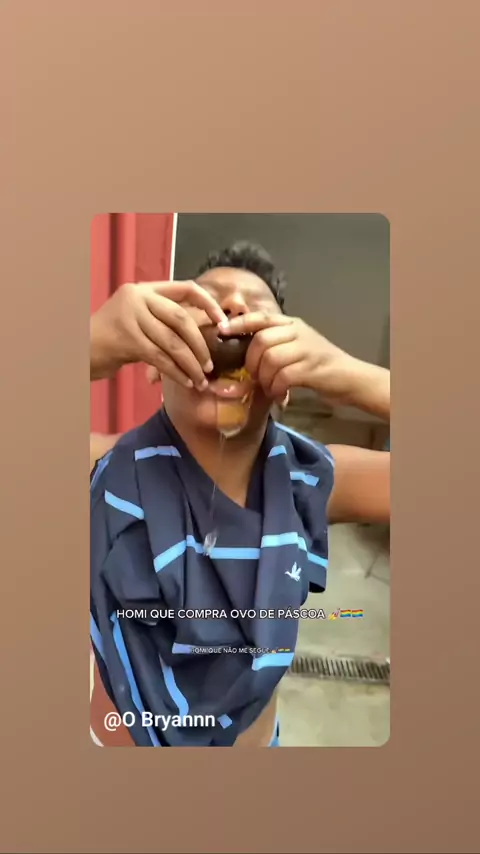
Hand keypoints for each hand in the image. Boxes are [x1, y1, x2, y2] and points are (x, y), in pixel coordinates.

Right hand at [90, 281, 227, 388]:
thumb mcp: (137, 320)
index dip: (208, 304)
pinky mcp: (128, 339)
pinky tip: (185, 381)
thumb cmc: (112, 339)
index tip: (223, 322)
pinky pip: (161, 358)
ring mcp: (131, 317)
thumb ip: (163, 320)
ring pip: (173, 342)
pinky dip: (176, 372)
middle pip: (181, 319)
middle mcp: (138, 297)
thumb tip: (203, 332)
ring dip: (191, 363)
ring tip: (200, 379)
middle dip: (200, 344)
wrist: (79, 350)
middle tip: (209, 364)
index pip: (186, 288)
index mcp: (145, 289)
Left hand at [219, 312, 354, 402]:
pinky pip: (283, 376)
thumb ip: (275, 344)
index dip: (238, 323)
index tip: (221, 331)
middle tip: (255, 378)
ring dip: (265, 379)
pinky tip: (281, 396)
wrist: (351, 378)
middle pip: (261, 341)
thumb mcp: (297, 347)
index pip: (261, 317)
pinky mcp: (312, 367)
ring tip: (270, 389)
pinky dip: (277, 389)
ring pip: (270, 359)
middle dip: (252, 362)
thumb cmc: (320, 366)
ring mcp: (307, 348)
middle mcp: (298, 332)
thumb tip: (243, 353)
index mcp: (292, 324)